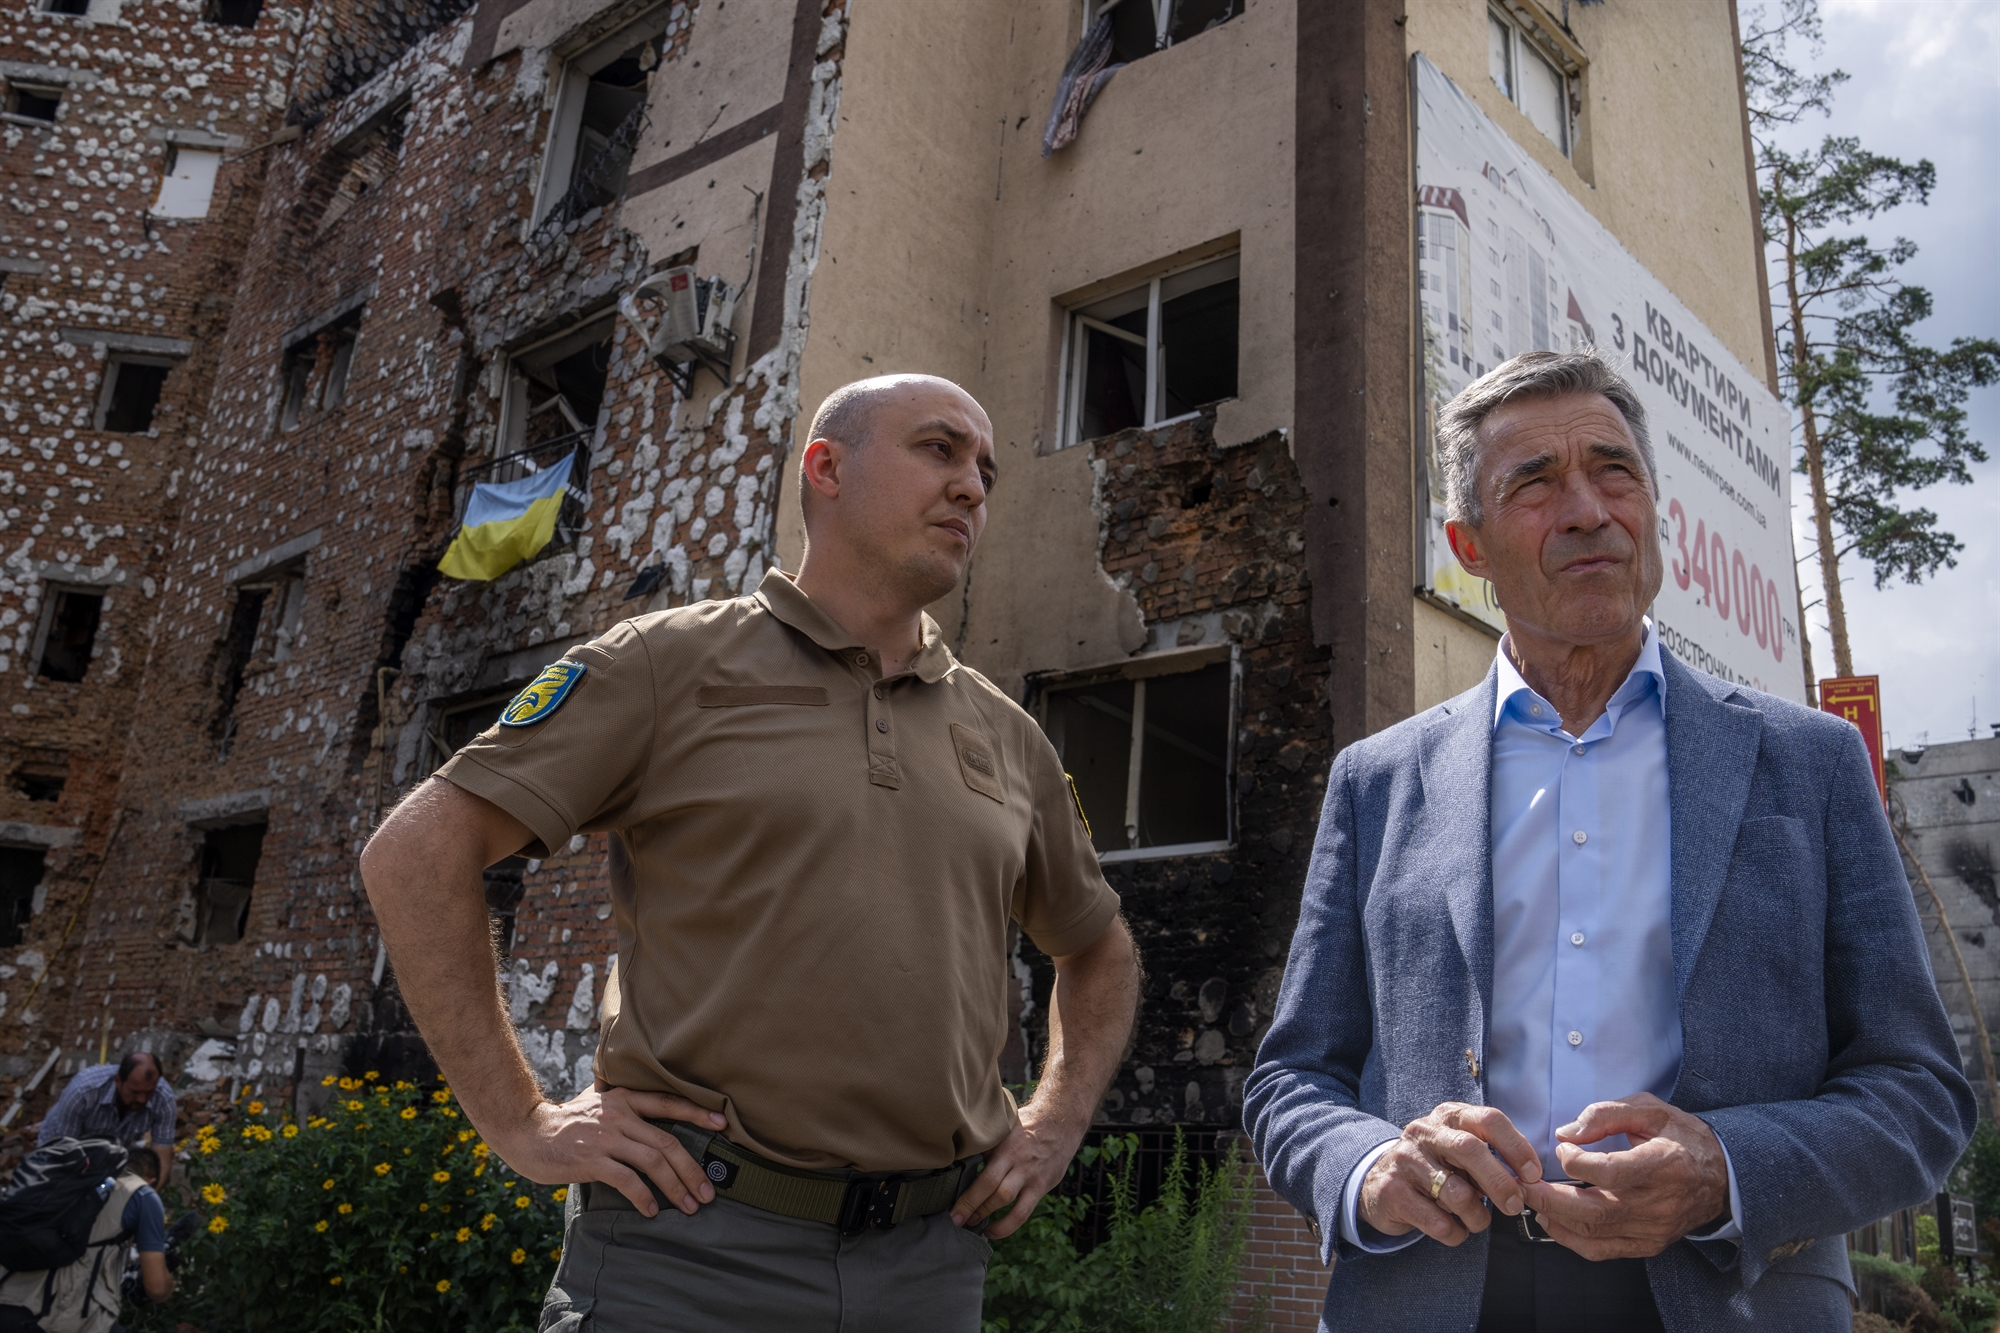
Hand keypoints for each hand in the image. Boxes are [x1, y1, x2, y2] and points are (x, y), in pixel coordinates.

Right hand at [486, 1084, 728, 1217]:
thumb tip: (647, 1106)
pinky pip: (628, 1180)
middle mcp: (620, 1114)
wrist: (527, 1133)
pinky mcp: (593, 1159)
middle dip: (693, 1170)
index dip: (698, 1113)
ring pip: (654, 1162)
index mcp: (624, 1097)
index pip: (668, 1102)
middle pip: (668, 1142)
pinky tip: (652, 1210)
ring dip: (676, 1187)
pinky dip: (644, 1197)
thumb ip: (621, 1102)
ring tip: (689, 1206)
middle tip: (708, 1192)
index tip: (723, 1125)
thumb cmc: (564, 1121)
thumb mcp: (595, 1100)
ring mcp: (606, 1136)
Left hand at [950, 1101, 1085, 1239]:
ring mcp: (1030, 1175)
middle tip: (955, 1219)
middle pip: (992, 1187)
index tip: (951, 1209)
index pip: (983, 1173)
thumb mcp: (1004, 1128)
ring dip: (987, 1215)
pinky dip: (1007, 1226)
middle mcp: (1017, 1161)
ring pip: (1006, 1200)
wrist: (1061, 1123)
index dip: (966, 1195)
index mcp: (1005, 1146)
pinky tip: (993, 1232)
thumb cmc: (1025, 1125)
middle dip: (971, 1206)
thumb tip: (956, 1157)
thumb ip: (986, 1144)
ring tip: (971, 1223)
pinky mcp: (1041, 1187)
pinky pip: (1023, 1212)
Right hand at [1359, 1103, 1542, 1244]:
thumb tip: (1527, 1181)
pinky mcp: (1393, 1192)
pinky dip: (1456, 1233)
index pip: (1489, 1119)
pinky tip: (1453, 1228)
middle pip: (1471, 1150)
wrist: (1377, 1182)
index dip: (1517, 1147)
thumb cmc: (1434, 1166)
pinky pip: (1439, 1223)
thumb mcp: (1459, 1150)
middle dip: (1501, 1183)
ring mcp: (1406, 1160)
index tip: (1533, 1175)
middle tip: (1514, 1205)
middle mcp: (1425, 1132)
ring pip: (1457, 1193)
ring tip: (1476, 1220)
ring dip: (1477, 1216)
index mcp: (1449, 1117)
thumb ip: (1490, 1157)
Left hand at [1522, 1092, 1729, 1259]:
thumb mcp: (1650, 1110)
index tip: (1563, 1148)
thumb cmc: (1683, 1138)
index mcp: (1665, 1164)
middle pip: (1595, 1210)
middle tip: (1524, 1183)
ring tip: (1533, 1199)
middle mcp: (1661, 1202)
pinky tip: (1553, 1221)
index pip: (1611, 1172)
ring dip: (1555, 1218)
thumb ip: (1606, 1114)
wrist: (1723, 1177)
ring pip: (1595, 1232)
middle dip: (1550, 1198)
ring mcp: (1655, 1228)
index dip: (1576, 1162)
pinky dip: (1572, 1239)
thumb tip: (1567, 1133)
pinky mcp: (1649, 1244)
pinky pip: (1604, 1250)